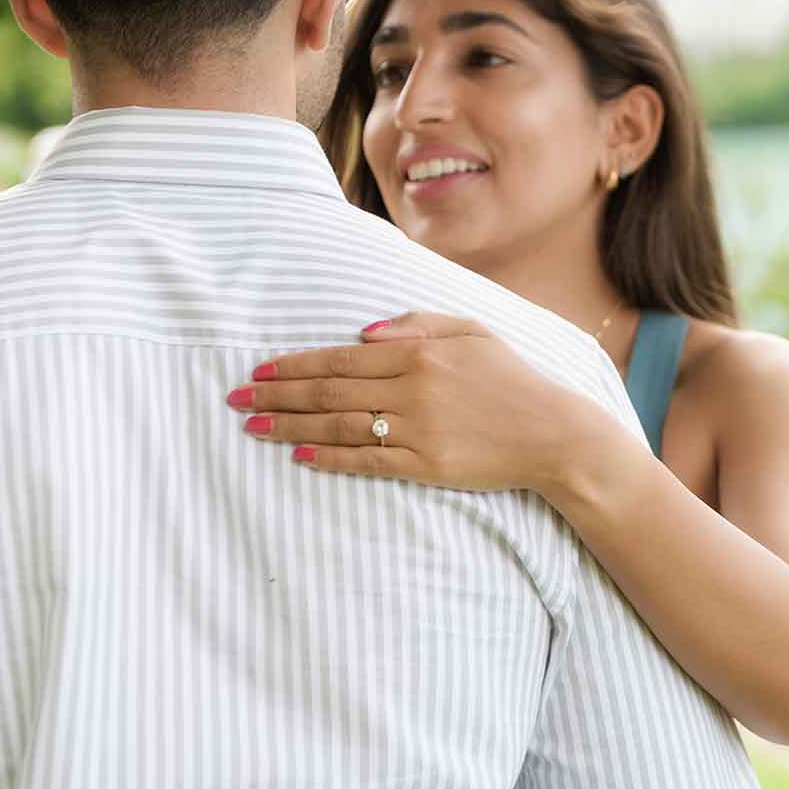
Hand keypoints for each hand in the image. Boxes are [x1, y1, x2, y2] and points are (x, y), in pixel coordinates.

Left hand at [226, 312, 599, 494]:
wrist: (552, 432)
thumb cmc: (512, 379)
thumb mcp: (472, 331)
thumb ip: (418, 323)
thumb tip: (364, 330)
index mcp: (418, 352)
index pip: (340, 357)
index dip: (294, 365)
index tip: (258, 371)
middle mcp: (411, 388)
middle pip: (329, 390)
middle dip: (276, 395)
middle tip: (236, 400)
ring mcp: (417, 429)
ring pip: (339, 425)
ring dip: (291, 427)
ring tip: (254, 429)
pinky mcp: (426, 464)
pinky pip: (368, 461)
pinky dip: (331, 458)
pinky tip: (301, 456)